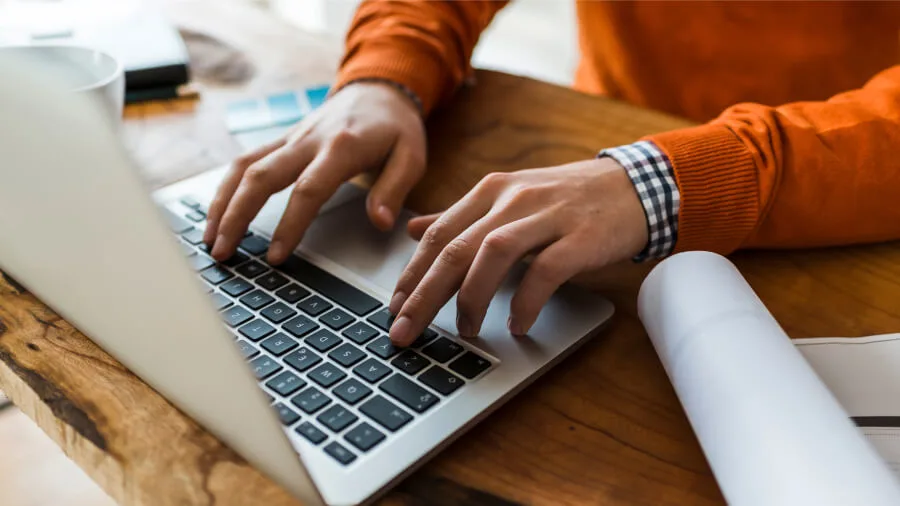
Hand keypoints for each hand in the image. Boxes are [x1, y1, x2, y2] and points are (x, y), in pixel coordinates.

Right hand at [204, 81, 425, 263]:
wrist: (379, 88)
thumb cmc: (396, 127)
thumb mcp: (411, 156)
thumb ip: (394, 190)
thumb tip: (380, 223)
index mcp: (341, 147)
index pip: (308, 189)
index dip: (289, 224)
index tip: (275, 256)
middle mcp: (308, 140)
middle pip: (261, 176)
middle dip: (237, 215)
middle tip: (223, 252)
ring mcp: (290, 138)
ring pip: (244, 167)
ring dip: (222, 203)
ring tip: (210, 239)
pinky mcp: (281, 140)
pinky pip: (245, 161)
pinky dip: (226, 187)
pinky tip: (216, 213)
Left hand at [387, 157, 648, 344]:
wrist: (634, 186)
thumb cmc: (568, 199)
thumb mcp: (510, 198)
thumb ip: (462, 216)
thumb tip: (414, 229)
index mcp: (491, 191)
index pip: (439, 234)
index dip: (412, 272)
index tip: (394, 307)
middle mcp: (513, 199)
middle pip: (456, 248)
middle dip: (425, 293)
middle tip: (406, 330)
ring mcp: (547, 216)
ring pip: (492, 255)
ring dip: (472, 297)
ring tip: (465, 331)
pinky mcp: (580, 237)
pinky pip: (544, 271)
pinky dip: (525, 301)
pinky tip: (517, 325)